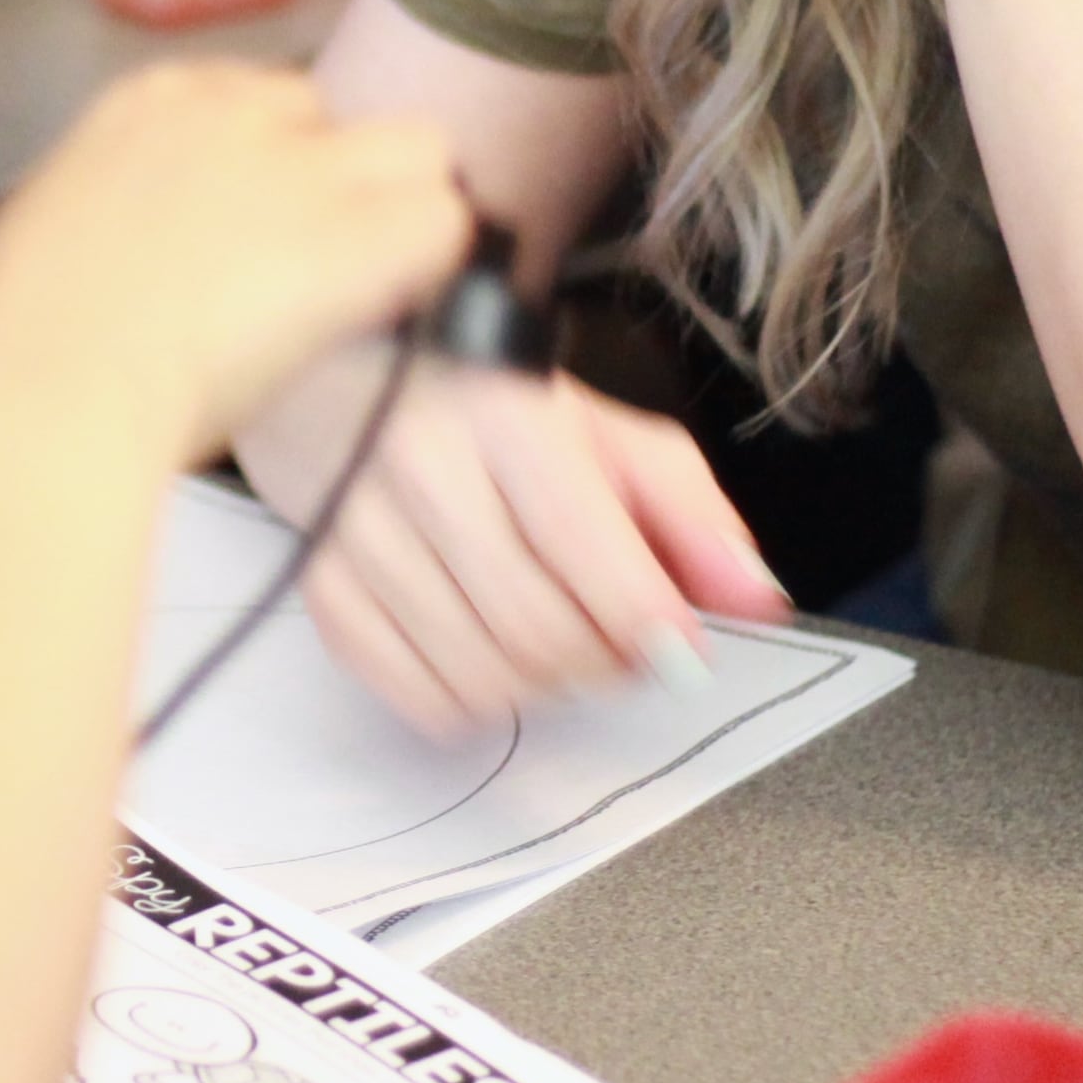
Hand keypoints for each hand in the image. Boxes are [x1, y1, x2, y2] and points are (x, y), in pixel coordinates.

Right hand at [0, 66, 472, 473]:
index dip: (274, 165)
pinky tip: (392, 307)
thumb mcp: (67, 220)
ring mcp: (303, 167)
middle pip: (342, 113)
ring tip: (375, 278)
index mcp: (155, 102)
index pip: (261, 97)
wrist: (51, 379)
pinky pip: (443, 222)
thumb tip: (166, 242)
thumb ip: (133, 204)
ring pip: (420, 151)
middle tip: (322, 252)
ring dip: (404, 207)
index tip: (260, 223)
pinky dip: (431, 265)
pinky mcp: (353, 231)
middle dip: (342, 174)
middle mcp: (239, 112)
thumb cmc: (24, 331)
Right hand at [237, 341, 785, 732]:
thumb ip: (692, 516)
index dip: (646, 620)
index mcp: (508, 419)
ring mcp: (360, 536)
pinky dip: (475, 702)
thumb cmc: (492, 413)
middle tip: (623, 641)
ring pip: (484, 679)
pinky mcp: (323, 592)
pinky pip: (421, 699)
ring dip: (546, 687)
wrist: (341, 379)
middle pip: (539, 632)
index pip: (584, 546)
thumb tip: (758, 598)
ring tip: (557, 639)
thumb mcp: (607, 436)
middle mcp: (423, 471)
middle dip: (605, 661)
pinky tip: (489, 651)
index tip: (684, 653)